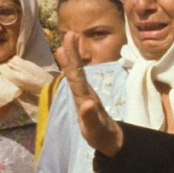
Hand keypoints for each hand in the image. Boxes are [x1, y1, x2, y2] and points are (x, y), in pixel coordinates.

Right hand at [57, 32, 124, 156]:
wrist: (111, 138)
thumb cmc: (102, 135)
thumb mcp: (95, 129)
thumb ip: (91, 117)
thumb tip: (87, 104)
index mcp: (86, 98)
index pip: (76, 78)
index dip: (70, 64)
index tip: (63, 48)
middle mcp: (85, 92)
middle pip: (77, 70)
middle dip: (73, 53)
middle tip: (69, 34)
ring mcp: (84, 93)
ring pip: (77, 71)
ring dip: (72, 55)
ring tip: (69, 37)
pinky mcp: (83, 95)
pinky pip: (76, 77)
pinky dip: (71, 66)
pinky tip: (68, 57)